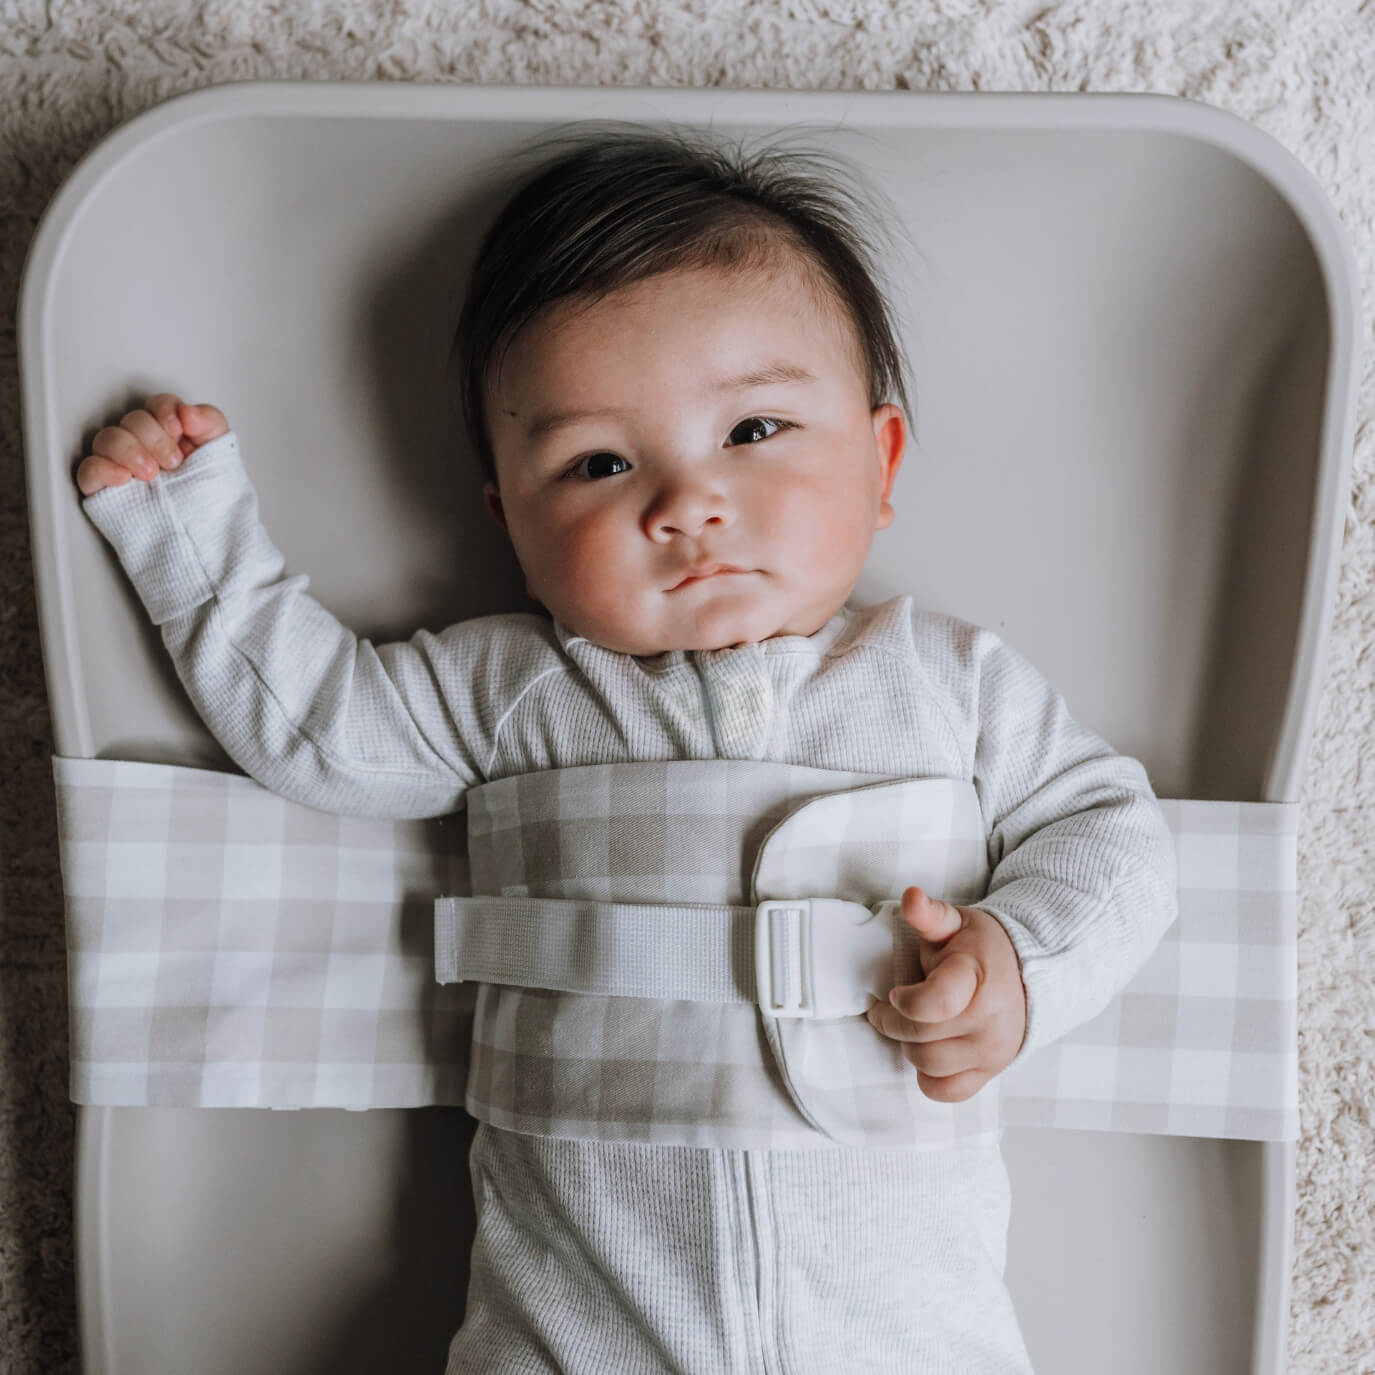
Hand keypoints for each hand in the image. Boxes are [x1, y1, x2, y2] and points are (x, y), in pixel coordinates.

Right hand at [76, 393, 228, 495]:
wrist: (206, 531)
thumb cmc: (209, 492)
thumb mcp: (220, 451)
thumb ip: (208, 421)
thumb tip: (186, 411)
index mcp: (168, 432)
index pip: (157, 405)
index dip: (165, 411)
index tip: (179, 430)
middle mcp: (143, 444)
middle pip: (133, 420)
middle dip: (154, 438)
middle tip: (173, 462)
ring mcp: (122, 465)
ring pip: (107, 439)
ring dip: (130, 451)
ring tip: (152, 474)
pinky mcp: (106, 488)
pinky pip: (88, 470)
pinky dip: (104, 469)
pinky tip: (124, 478)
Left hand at [865, 885, 1027, 1102]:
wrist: (1029, 975)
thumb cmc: (979, 948)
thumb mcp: (955, 923)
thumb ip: (929, 914)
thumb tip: (911, 897)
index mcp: (977, 978)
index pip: (935, 1004)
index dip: (904, 1001)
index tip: (894, 992)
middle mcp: (989, 1020)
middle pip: (921, 1038)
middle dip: (892, 1023)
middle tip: (886, 1009)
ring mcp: (991, 1051)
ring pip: (929, 1065)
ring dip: (909, 1047)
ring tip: (911, 1026)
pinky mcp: (990, 1072)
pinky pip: (947, 1092)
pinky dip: (929, 1076)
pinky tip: (930, 1050)